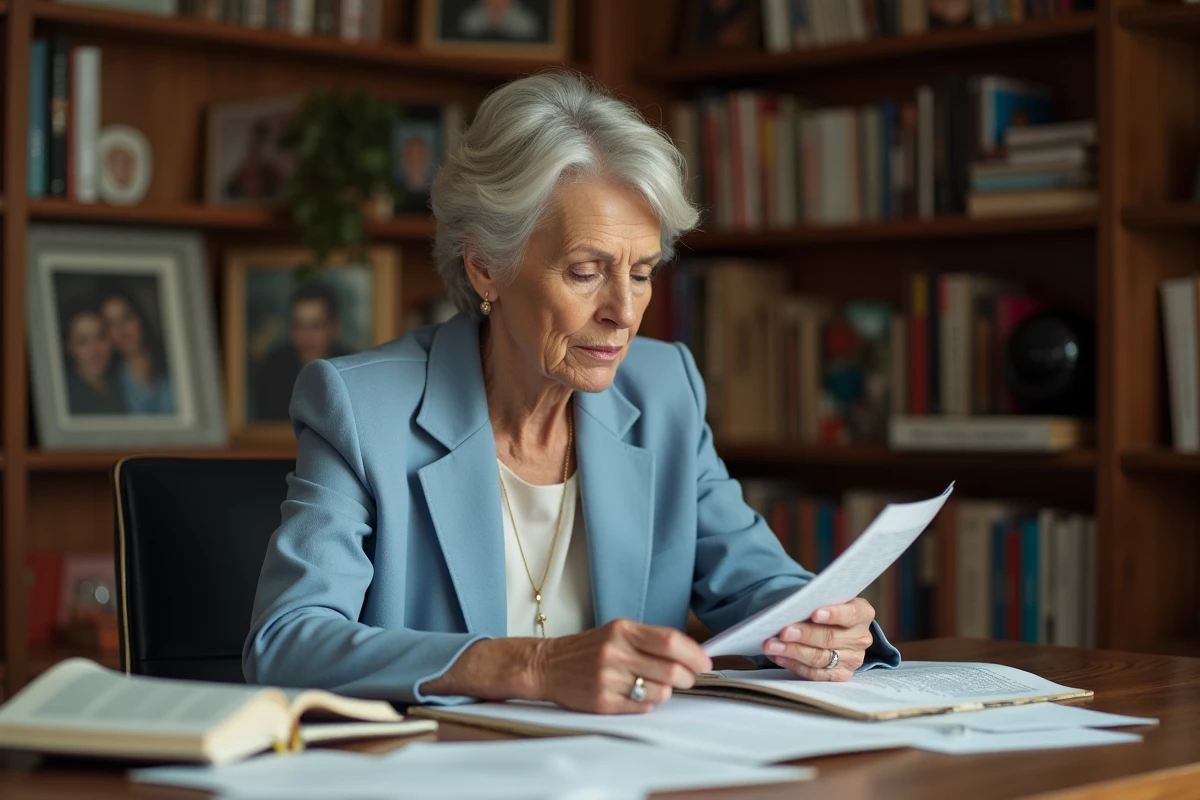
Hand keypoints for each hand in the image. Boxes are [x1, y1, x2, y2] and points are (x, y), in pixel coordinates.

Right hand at [533, 619, 712, 713]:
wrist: (547, 665)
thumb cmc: (588, 649)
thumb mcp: (617, 632)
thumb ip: (650, 640)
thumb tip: (692, 655)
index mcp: (622, 630)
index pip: (670, 642)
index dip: (694, 654)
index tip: (705, 662)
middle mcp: (615, 653)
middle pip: (671, 670)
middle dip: (687, 677)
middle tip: (686, 678)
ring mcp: (608, 679)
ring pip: (660, 692)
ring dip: (666, 692)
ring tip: (653, 685)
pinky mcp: (603, 702)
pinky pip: (642, 707)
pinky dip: (647, 703)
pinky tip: (636, 694)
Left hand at [762, 597, 874, 681]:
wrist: (830, 626)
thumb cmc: (824, 607)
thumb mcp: (825, 599)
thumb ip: (814, 602)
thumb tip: (790, 609)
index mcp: (862, 613)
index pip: (850, 614)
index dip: (833, 614)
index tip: (814, 614)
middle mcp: (861, 638)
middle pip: (830, 638)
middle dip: (804, 635)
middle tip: (783, 632)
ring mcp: (852, 659)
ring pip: (820, 657)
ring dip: (793, 651)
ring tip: (772, 645)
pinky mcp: (840, 675)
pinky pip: (815, 674)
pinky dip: (794, 664)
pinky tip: (779, 656)